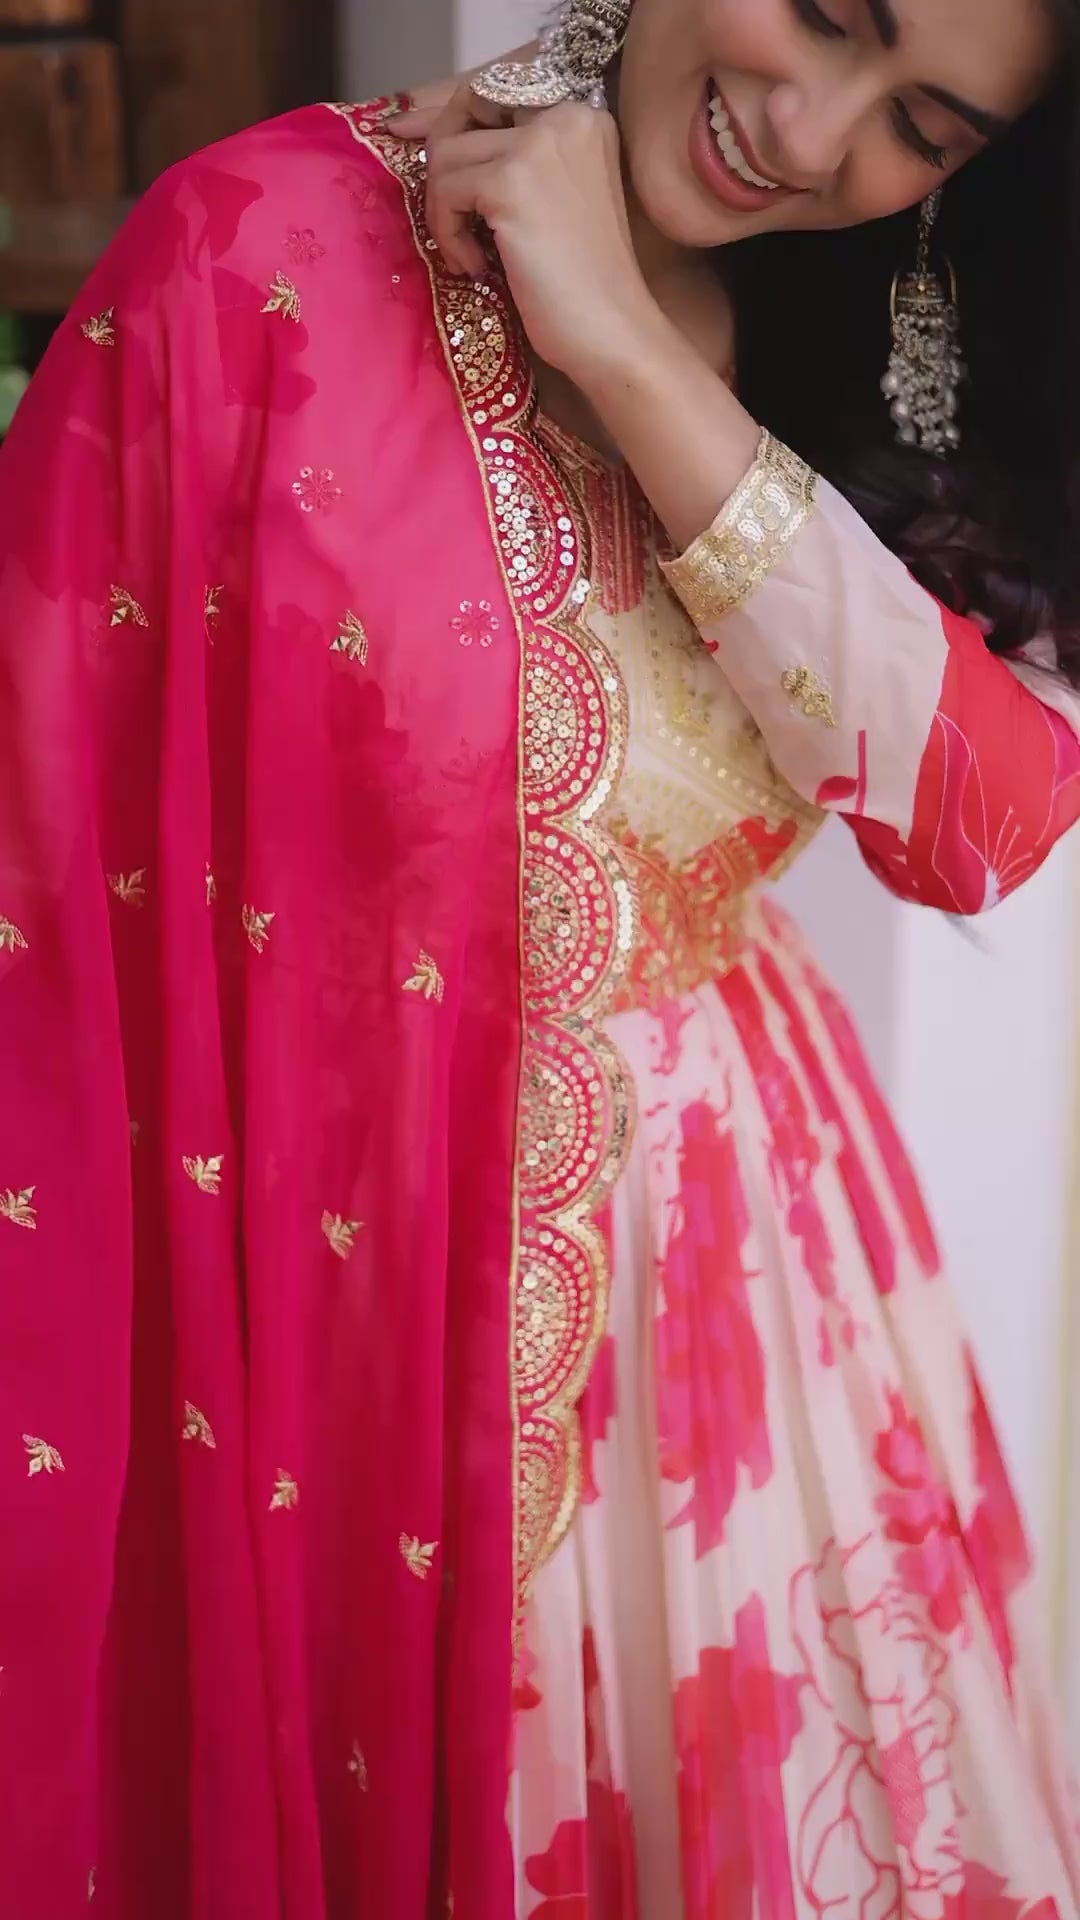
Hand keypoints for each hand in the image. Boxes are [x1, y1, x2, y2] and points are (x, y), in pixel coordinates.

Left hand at [393, 85, 658, 387]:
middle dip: (442, 164)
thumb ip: (510, 160)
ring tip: (471, 257)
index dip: (455, 124)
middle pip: (464, 111)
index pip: (495, 92)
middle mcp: (565, 115)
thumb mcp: (549, 201)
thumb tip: (417, 129)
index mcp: (582, 116)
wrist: (614, 333)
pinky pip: (444, 191)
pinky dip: (448, 234)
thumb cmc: (583, 284)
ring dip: (444, 211)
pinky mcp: (509, 184)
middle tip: (447, 220)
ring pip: (445, 154)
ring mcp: (537, 145)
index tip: (425, 158)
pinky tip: (477, 267)